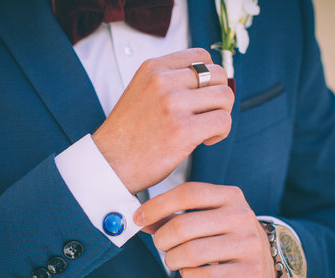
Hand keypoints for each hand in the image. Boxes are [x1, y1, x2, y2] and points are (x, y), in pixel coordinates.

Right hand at [92, 48, 232, 193]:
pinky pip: (223, 121)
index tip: (202, 96)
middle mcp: (163, 81)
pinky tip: (205, 141)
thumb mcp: (142, 91)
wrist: (110, 164)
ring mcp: (173, 104)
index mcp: (153, 68)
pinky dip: (220, 133)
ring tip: (206, 129)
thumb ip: (171, 81)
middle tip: (206, 116)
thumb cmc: (129, 134)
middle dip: (219, 96)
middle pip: (218, 75)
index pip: (201, 56)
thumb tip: (212, 81)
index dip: (210, 76)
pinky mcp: (183, 130)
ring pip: (225, 96)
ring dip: (222, 114)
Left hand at [133, 182, 275, 277]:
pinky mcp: (250, 270)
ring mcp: (248, 243)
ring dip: (173, 259)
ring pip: (191, 253)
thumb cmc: (226, 234)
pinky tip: (190, 272)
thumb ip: (173, 215)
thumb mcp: (206, 216)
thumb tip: (141, 219)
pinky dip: (188, 276)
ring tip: (175, 260)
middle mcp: (241, 215)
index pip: (188, 193)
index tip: (139, 217)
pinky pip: (205, 276)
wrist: (267, 259)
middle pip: (184, 225)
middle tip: (161, 245)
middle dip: (162, 239)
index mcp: (229, 195)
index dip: (157, 205)